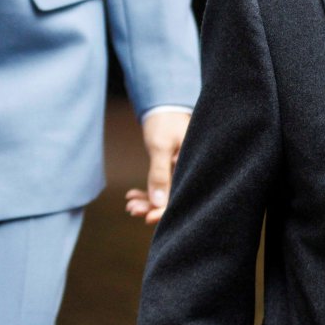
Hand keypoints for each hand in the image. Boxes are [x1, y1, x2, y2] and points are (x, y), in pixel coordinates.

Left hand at [126, 110, 189, 224]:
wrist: (164, 106)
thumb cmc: (165, 122)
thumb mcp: (160, 147)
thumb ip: (159, 174)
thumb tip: (158, 203)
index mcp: (194, 167)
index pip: (182, 197)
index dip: (165, 211)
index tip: (147, 218)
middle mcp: (191, 171)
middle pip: (174, 198)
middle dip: (152, 207)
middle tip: (132, 210)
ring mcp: (182, 171)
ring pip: (166, 194)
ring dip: (148, 201)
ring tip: (130, 204)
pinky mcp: (174, 170)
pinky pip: (162, 186)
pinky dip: (147, 192)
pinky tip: (132, 195)